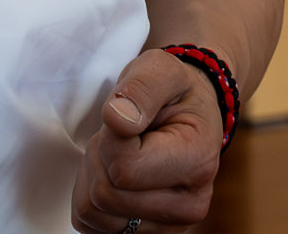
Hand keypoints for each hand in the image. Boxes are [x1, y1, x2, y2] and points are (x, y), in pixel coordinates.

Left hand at [71, 50, 222, 232]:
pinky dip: (91, 194)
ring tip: (123, 150)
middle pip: (105, 194)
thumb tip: (119, 119)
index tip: (130, 116)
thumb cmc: (172, 91)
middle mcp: (190, 206)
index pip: (124, 168)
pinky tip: (117, 173)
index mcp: (199, 162)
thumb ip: (142, 87)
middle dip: (101, 156)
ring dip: (94, 175)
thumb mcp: (161, 69)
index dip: (111, 138)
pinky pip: (88, 225)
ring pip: (92, 213)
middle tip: (126, 132)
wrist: (185, 115)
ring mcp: (167, 227)